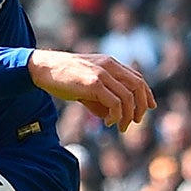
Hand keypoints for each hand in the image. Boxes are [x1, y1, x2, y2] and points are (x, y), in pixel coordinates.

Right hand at [28, 50, 153, 129]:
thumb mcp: (84, 85)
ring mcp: (102, 74)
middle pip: (138, 86)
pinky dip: (116, 115)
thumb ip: (99, 98)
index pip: (137, 78)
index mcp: (109, 63)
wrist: (42, 68)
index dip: (146, 94)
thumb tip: (110, 117)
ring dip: (128, 115)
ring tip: (121, 126)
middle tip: (136, 121)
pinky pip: (115, 102)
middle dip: (141, 106)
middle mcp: (109, 66)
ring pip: (128, 97)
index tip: (148, 108)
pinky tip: (109, 122)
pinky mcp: (94, 83)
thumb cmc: (61, 77)